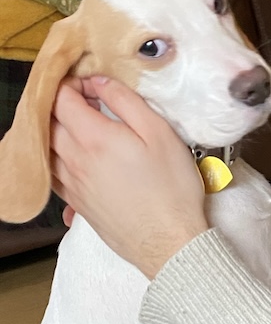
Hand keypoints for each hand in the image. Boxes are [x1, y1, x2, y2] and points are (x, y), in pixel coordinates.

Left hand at [51, 77, 207, 278]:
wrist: (168, 241)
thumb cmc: (171, 188)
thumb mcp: (159, 133)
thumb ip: (127, 101)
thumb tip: (101, 83)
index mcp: (94, 138)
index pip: (62, 99)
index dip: (72, 83)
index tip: (90, 82)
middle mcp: (74, 160)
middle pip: (48, 121)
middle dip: (61, 103)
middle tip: (86, 98)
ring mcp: (72, 184)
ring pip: (45, 147)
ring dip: (56, 129)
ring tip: (80, 124)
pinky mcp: (76, 203)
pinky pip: (52, 172)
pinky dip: (56, 156)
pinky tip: (75, 155)